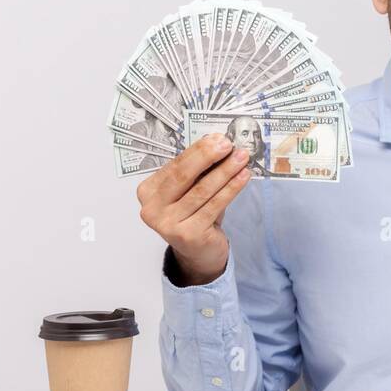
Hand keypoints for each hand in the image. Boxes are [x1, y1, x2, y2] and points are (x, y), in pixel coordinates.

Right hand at [136, 133, 252, 285]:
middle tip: (227, 144)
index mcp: (148, 192)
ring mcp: (167, 224)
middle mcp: (151, 209)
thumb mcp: (192, 191)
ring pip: (201, 190)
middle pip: (183, 176)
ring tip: (241, 158)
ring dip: (224, 171)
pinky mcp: (187, 235)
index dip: (198, 150)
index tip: (217, 138)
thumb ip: (199, 171)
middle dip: (208, 157)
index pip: (175, 166)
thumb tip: (217, 144)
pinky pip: (213, 206)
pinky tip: (243, 177)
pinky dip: (230, 189)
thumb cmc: (195, 215)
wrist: (199, 252)